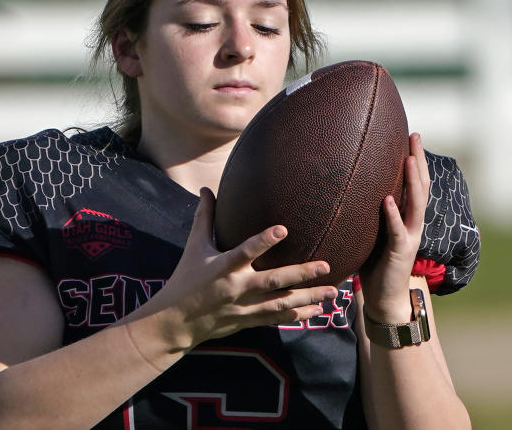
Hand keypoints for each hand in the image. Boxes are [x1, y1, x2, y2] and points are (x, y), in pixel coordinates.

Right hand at [150, 188, 338, 349]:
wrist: (177, 322)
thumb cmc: (185, 278)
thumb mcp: (194, 247)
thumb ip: (205, 218)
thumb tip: (206, 189)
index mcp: (222, 267)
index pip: (245, 252)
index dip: (263, 241)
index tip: (283, 228)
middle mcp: (237, 288)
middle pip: (274, 280)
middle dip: (301, 273)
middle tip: (325, 265)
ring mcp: (245, 307)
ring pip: (281, 302)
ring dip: (309, 297)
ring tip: (334, 290)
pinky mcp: (249, 320)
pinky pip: (277, 317)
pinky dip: (298, 315)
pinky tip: (317, 309)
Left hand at [359, 133, 430, 322]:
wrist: (384, 298)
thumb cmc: (375, 264)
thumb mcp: (371, 232)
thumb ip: (367, 212)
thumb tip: (344, 187)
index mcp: (408, 217)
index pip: (415, 183)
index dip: (415, 160)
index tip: (410, 136)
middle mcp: (413, 224)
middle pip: (421, 186)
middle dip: (418, 160)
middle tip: (415, 135)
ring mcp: (409, 237)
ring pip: (416, 204)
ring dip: (412, 180)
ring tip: (409, 158)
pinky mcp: (400, 252)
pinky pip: (397, 230)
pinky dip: (393, 214)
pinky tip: (387, 199)